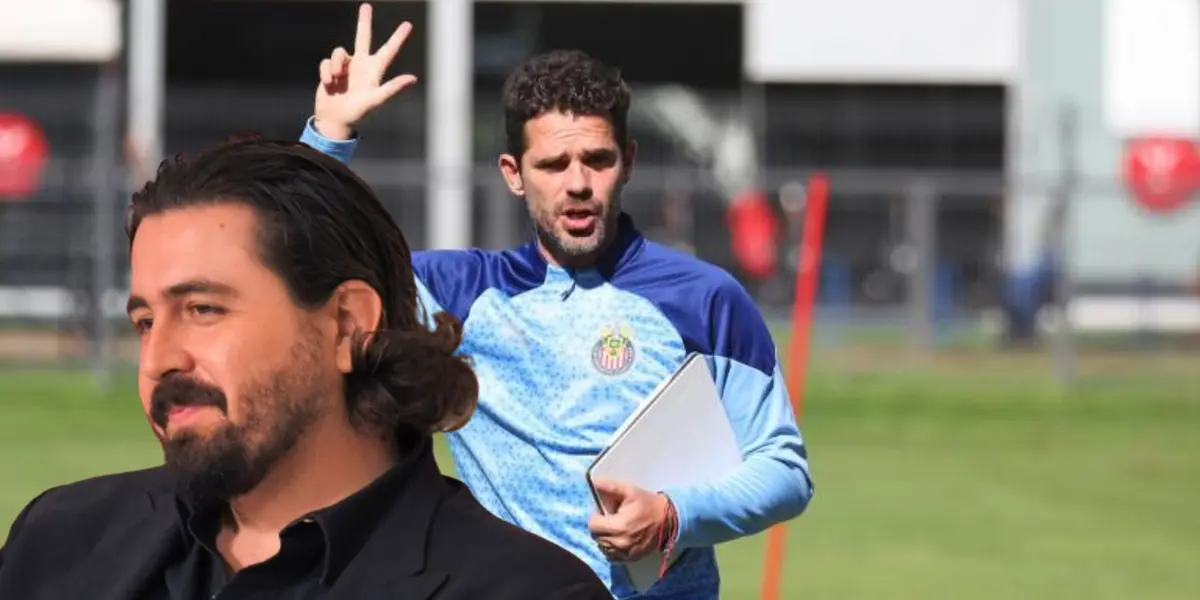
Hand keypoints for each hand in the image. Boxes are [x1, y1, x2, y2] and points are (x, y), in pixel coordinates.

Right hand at [313, 3, 417, 139]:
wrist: (335, 120)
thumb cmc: (358, 112)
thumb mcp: (376, 100)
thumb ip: (392, 88)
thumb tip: (413, 78)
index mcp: (374, 70)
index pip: (389, 50)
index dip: (398, 38)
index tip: (408, 24)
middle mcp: (361, 65)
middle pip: (362, 37)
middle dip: (364, 22)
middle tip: (366, 6)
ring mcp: (345, 67)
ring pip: (339, 52)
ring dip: (335, 65)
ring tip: (335, 80)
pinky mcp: (330, 70)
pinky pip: (326, 62)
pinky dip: (325, 72)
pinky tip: (329, 85)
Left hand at [587, 479, 670, 562]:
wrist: (668, 520)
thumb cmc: (647, 504)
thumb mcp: (629, 491)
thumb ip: (609, 487)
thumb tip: (592, 482)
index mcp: (619, 526)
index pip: (593, 526)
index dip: (596, 517)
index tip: (605, 513)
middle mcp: (620, 543)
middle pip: (596, 537)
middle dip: (600, 527)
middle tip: (612, 519)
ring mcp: (625, 553)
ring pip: (603, 547)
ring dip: (605, 538)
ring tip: (616, 528)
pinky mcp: (630, 559)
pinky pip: (611, 556)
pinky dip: (612, 548)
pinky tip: (620, 538)